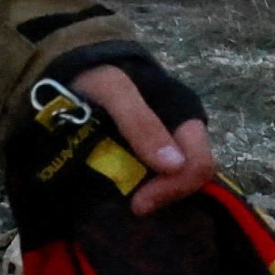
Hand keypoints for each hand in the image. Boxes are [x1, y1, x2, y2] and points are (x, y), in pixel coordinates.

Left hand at [75, 59, 219, 216]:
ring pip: (179, 181)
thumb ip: (140, 122)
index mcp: (184, 114)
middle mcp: (182, 133)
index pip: (199, 163)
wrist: (74, 69)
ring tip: (128, 200)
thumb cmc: (97, 77)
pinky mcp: (150, 154)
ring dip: (158, 195)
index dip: (175, 187)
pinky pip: (161, 180)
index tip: (139, 202)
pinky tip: (127, 192)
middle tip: (133, 205)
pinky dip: (149, 190)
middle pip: (192, 176)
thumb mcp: (114, 91)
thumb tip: (175, 166)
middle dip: (166, 194)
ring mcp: (168, 145)